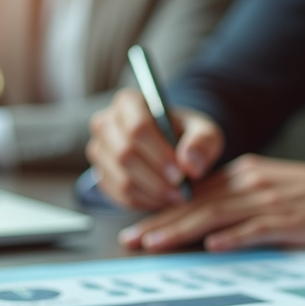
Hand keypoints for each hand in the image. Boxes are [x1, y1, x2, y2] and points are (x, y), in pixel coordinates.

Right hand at [86, 88, 223, 210]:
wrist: (173, 149)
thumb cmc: (187, 136)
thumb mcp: (204, 132)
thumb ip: (202, 142)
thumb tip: (190, 164)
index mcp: (129, 102)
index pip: (137, 127)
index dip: (159, 154)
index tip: (180, 173)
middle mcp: (106, 123)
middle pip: (125, 155)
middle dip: (156, 178)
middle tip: (181, 191)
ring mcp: (99, 151)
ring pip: (121, 179)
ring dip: (152, 193)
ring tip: (176, 196)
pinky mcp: (101, 175)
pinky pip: (118, 195)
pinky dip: (143, 202)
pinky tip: (162, 199)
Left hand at [118, 154, 304, 250]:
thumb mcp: (271, 190)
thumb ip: (240, 203)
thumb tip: (206, 228)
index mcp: (244, 174)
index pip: (193, 194)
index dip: (162, 212)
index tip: (137, 229)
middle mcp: (251, 182)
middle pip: (197, 204)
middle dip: (160, 222)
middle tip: (131, 239)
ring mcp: (270, 201)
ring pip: (216, 215)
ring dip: (182, 230)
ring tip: (154, 243)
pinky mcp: (290, 220)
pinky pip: (255, 228)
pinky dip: (233, 237)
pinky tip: (212, 246)